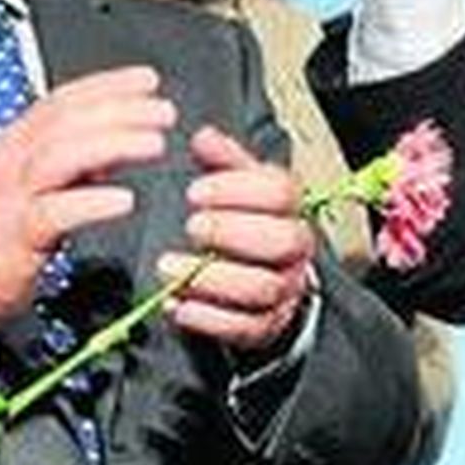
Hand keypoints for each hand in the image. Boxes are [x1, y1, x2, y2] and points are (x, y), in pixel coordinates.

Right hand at [0, 66, 175, 336]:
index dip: (106, 86)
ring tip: (153, 144)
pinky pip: (54, 214)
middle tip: (162, 112)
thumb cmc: (3, 233)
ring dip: (111, 145)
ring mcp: (10, 199)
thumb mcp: (40, 182)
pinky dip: (91, 203)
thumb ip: (78, 158)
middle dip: (119, 111)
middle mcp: (11, 164)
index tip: (147, 80)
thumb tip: (120, 135)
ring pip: (60, 157)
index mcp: (18, 144)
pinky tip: (124, 200)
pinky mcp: (15, 239)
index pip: (63, 101)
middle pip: (65, 123)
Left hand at [156, 125, 316, 351]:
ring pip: (261, 287)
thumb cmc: (250, 225)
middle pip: (280, 241)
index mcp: (290, 208)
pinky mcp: (266, 326)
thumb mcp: (239, 186)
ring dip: (210, 277)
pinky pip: (244, 327)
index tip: (195, 191)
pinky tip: (178, 303)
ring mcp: (284, 290)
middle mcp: (294, 249)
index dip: (237, 190)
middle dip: (231, 232)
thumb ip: (222, 161)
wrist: (269, 281)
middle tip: (191, 226)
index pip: (281, 193)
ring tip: (169, 267)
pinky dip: (208, 318)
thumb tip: (203, 137)